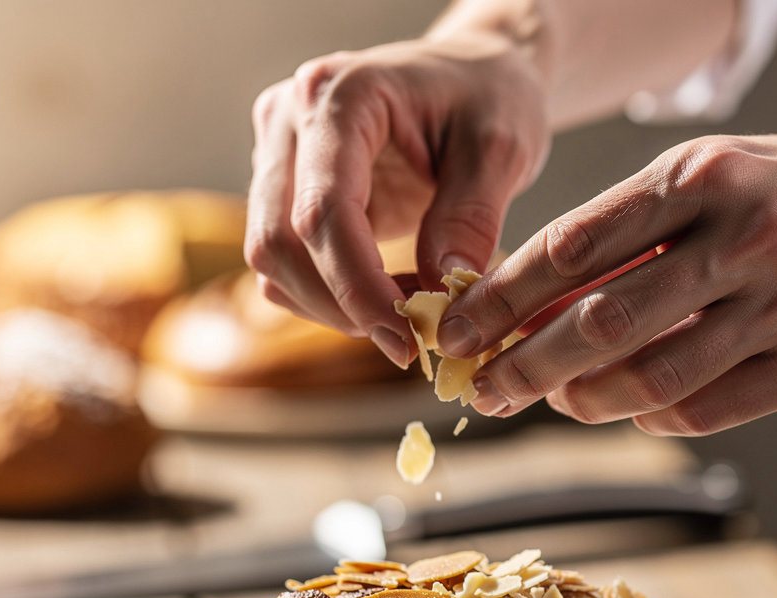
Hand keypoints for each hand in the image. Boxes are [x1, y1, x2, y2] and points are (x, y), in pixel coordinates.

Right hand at [245, 31, 550, 366]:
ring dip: (335, 309)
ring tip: (408, 312)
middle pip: (279, 244)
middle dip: (343, 307)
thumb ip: (471, 216)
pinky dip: (332, 300)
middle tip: (410, 340)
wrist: (475, 79)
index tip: (407, 336)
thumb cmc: (490, 98)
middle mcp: (289, 121)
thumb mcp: (502, 148)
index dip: (358, 286)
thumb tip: (440, 288)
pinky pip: (287, 269)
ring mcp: (278, 158)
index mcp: (339, 96)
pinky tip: (388, 296)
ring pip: (273, 265)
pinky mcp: (285, 194)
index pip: (323, 210)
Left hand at [437, 115, 776, 433]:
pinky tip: (630, 408)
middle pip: (600, 322)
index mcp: (702, 176)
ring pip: (649, 379)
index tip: (460, 331)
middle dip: (525, 366)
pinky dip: (651, 416)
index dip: (502, 299)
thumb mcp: (709, 176)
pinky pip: (704, 409)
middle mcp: (743, 237)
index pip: (572, 247)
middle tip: (486, 389)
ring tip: (555, 400)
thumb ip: (628, 232)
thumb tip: (535, 303)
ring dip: (584, 400)